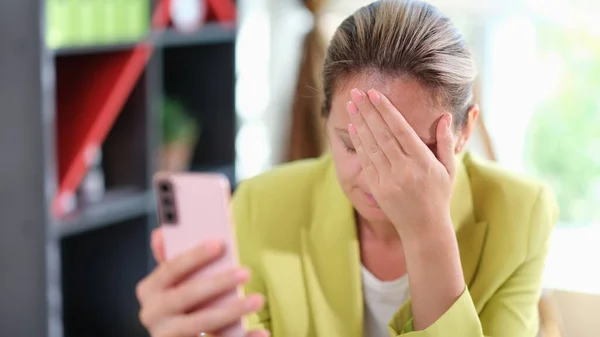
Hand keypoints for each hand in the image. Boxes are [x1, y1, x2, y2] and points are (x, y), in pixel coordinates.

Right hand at [135, 229, 269, 336]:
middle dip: (218, 283)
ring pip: (201, 323)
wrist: (176, 335)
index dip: (195, 255)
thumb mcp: (172, 279)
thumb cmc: (179, 301)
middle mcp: (152, 314)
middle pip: (187, 295)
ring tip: (256, 299)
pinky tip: (260, 332)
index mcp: (149, 290)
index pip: (171, 268)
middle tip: (245, 272)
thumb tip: (161, 233)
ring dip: (232, 311)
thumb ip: (170, 257)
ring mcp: (167, 335)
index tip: (219, 244)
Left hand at [347, 88, 455, 238]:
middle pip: (382, 134)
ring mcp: (389, 179)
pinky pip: (366, 161)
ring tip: (352, 104)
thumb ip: (446, 142)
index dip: (386, 111)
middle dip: (368, 111)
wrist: (424, 228)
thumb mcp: (449, 169)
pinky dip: (359, 142)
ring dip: (360, 123)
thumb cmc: (438, 196)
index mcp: (423, 162)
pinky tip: (354, 127)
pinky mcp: (377, 187)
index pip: (401, 130)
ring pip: (371, 145)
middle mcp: (404, 169)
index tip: (375, 94)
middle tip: (357, 92)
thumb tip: (444, 116)